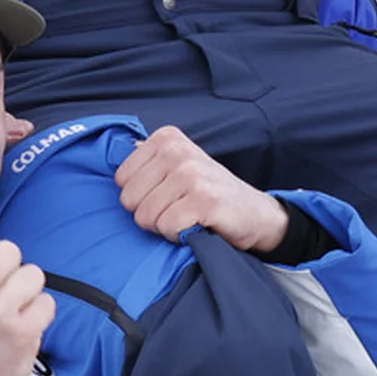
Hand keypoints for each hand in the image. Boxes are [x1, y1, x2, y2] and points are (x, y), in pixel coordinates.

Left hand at [114, 124, 289, 253]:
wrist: (254, 213)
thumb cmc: (210, 193)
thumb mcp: (179, 166)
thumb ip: (151, 159)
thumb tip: (127, 147)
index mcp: (167, 139)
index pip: (121, 179)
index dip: (140, 196)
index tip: (166, 195)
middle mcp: (178, 152)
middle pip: (129, 200)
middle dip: (150, 213)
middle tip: (177, 209)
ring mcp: (192, 175)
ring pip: (146, 216)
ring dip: (165, 226)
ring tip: (187, 217)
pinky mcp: (204, 201)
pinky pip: (167, 227)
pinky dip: (178, 236)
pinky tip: (196, 226)